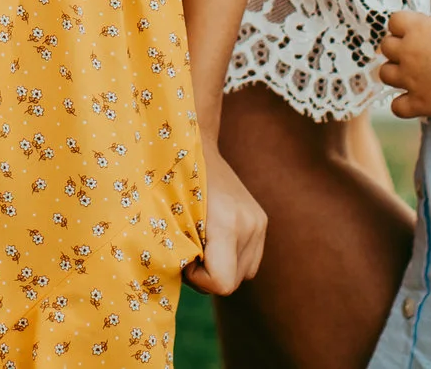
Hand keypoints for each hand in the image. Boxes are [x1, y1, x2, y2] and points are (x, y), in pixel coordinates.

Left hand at [182, 142, 266, 296]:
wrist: (196, 146)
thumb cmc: (173, 182)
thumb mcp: (168, 216)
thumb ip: (179, 250)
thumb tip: (180, 277)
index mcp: (227, 223)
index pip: (223, 283)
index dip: (199, 279)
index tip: (185, 257)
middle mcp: (250, 225)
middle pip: (233, 282)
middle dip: (207, 274)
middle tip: (189, 248)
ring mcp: (259, 223)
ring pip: (243, 275)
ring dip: (220, 268)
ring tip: (202, 242)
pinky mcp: (261, 221)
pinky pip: (249, 261)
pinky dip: (231, 259)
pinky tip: (215, 239)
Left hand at [376, 11, 430, 121]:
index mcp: (419, 28)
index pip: (393, 21)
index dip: (403, 25)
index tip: (414, 31)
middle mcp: (409, 53)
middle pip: (386, 46)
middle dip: (398, 47)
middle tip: (414, 53)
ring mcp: (411, 80)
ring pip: (384, 74)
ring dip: (395, 72)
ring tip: (411, 74)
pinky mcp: (419, 103)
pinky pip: (396, 106)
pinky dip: (403, 104)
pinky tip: (415, 99)